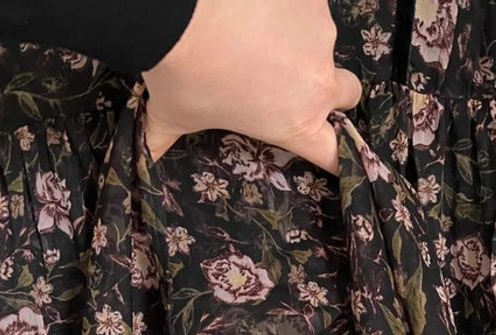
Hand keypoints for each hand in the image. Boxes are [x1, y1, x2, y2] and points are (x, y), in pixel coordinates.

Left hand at [142, 0, 361, 173]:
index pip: (335, 154)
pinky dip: (285, 3)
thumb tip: (146, 154)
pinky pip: (305, 1)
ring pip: (323, 40)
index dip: (338, 157)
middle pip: (349, 94)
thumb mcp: (172, 114)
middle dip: (332, 91)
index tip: (335, 154)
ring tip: (255, 30)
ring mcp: (319, 31)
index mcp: (294, 122)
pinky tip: (254, 4)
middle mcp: (317, 80)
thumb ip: (164, 137)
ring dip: (299, 39)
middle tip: (294, 81)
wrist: (180, 5)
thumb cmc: (182, 73)